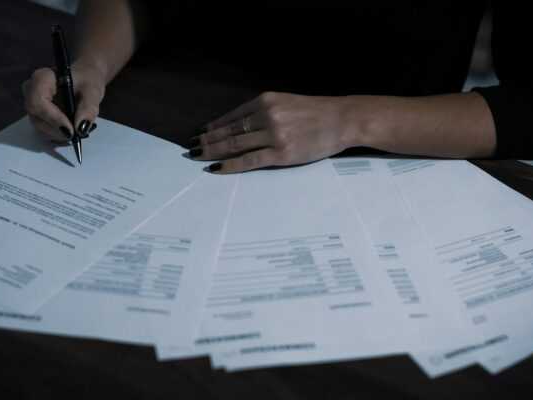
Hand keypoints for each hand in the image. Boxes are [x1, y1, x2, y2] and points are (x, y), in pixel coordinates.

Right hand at [22, 62, 105, 142]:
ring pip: (38, 126)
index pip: (38, 101)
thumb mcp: (93, 91)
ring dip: (57, 134)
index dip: (53, 118)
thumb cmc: (87, 80)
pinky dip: (57, 135)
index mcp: (42, 78)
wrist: (84, 81)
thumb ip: (88, 108)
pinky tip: (70, 133)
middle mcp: (31, 91)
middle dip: (56, 129)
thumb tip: (80, 129)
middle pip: (36, 116)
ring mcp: (32, 104)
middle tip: (75, 135)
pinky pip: (42, 130)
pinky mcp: (37, 115)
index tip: (70, 130)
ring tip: (76, 133)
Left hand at [189, 92, 358, 172]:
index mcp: (265, 100)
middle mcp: (266, 115)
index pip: (231, 116)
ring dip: (213, 152)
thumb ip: (263, 111)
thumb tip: (237, 126)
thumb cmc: (316, 112)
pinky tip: (217, 168)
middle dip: (207, 140)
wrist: (342, 120)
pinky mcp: (281, 153)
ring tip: (198, 157)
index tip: (199, 133)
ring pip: (234, 145)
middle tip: (190, 148)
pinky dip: (230, 165)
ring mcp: (274, 135)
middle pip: (228, 131)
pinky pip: (249, 160)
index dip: (212, 126)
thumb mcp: (286, 102)